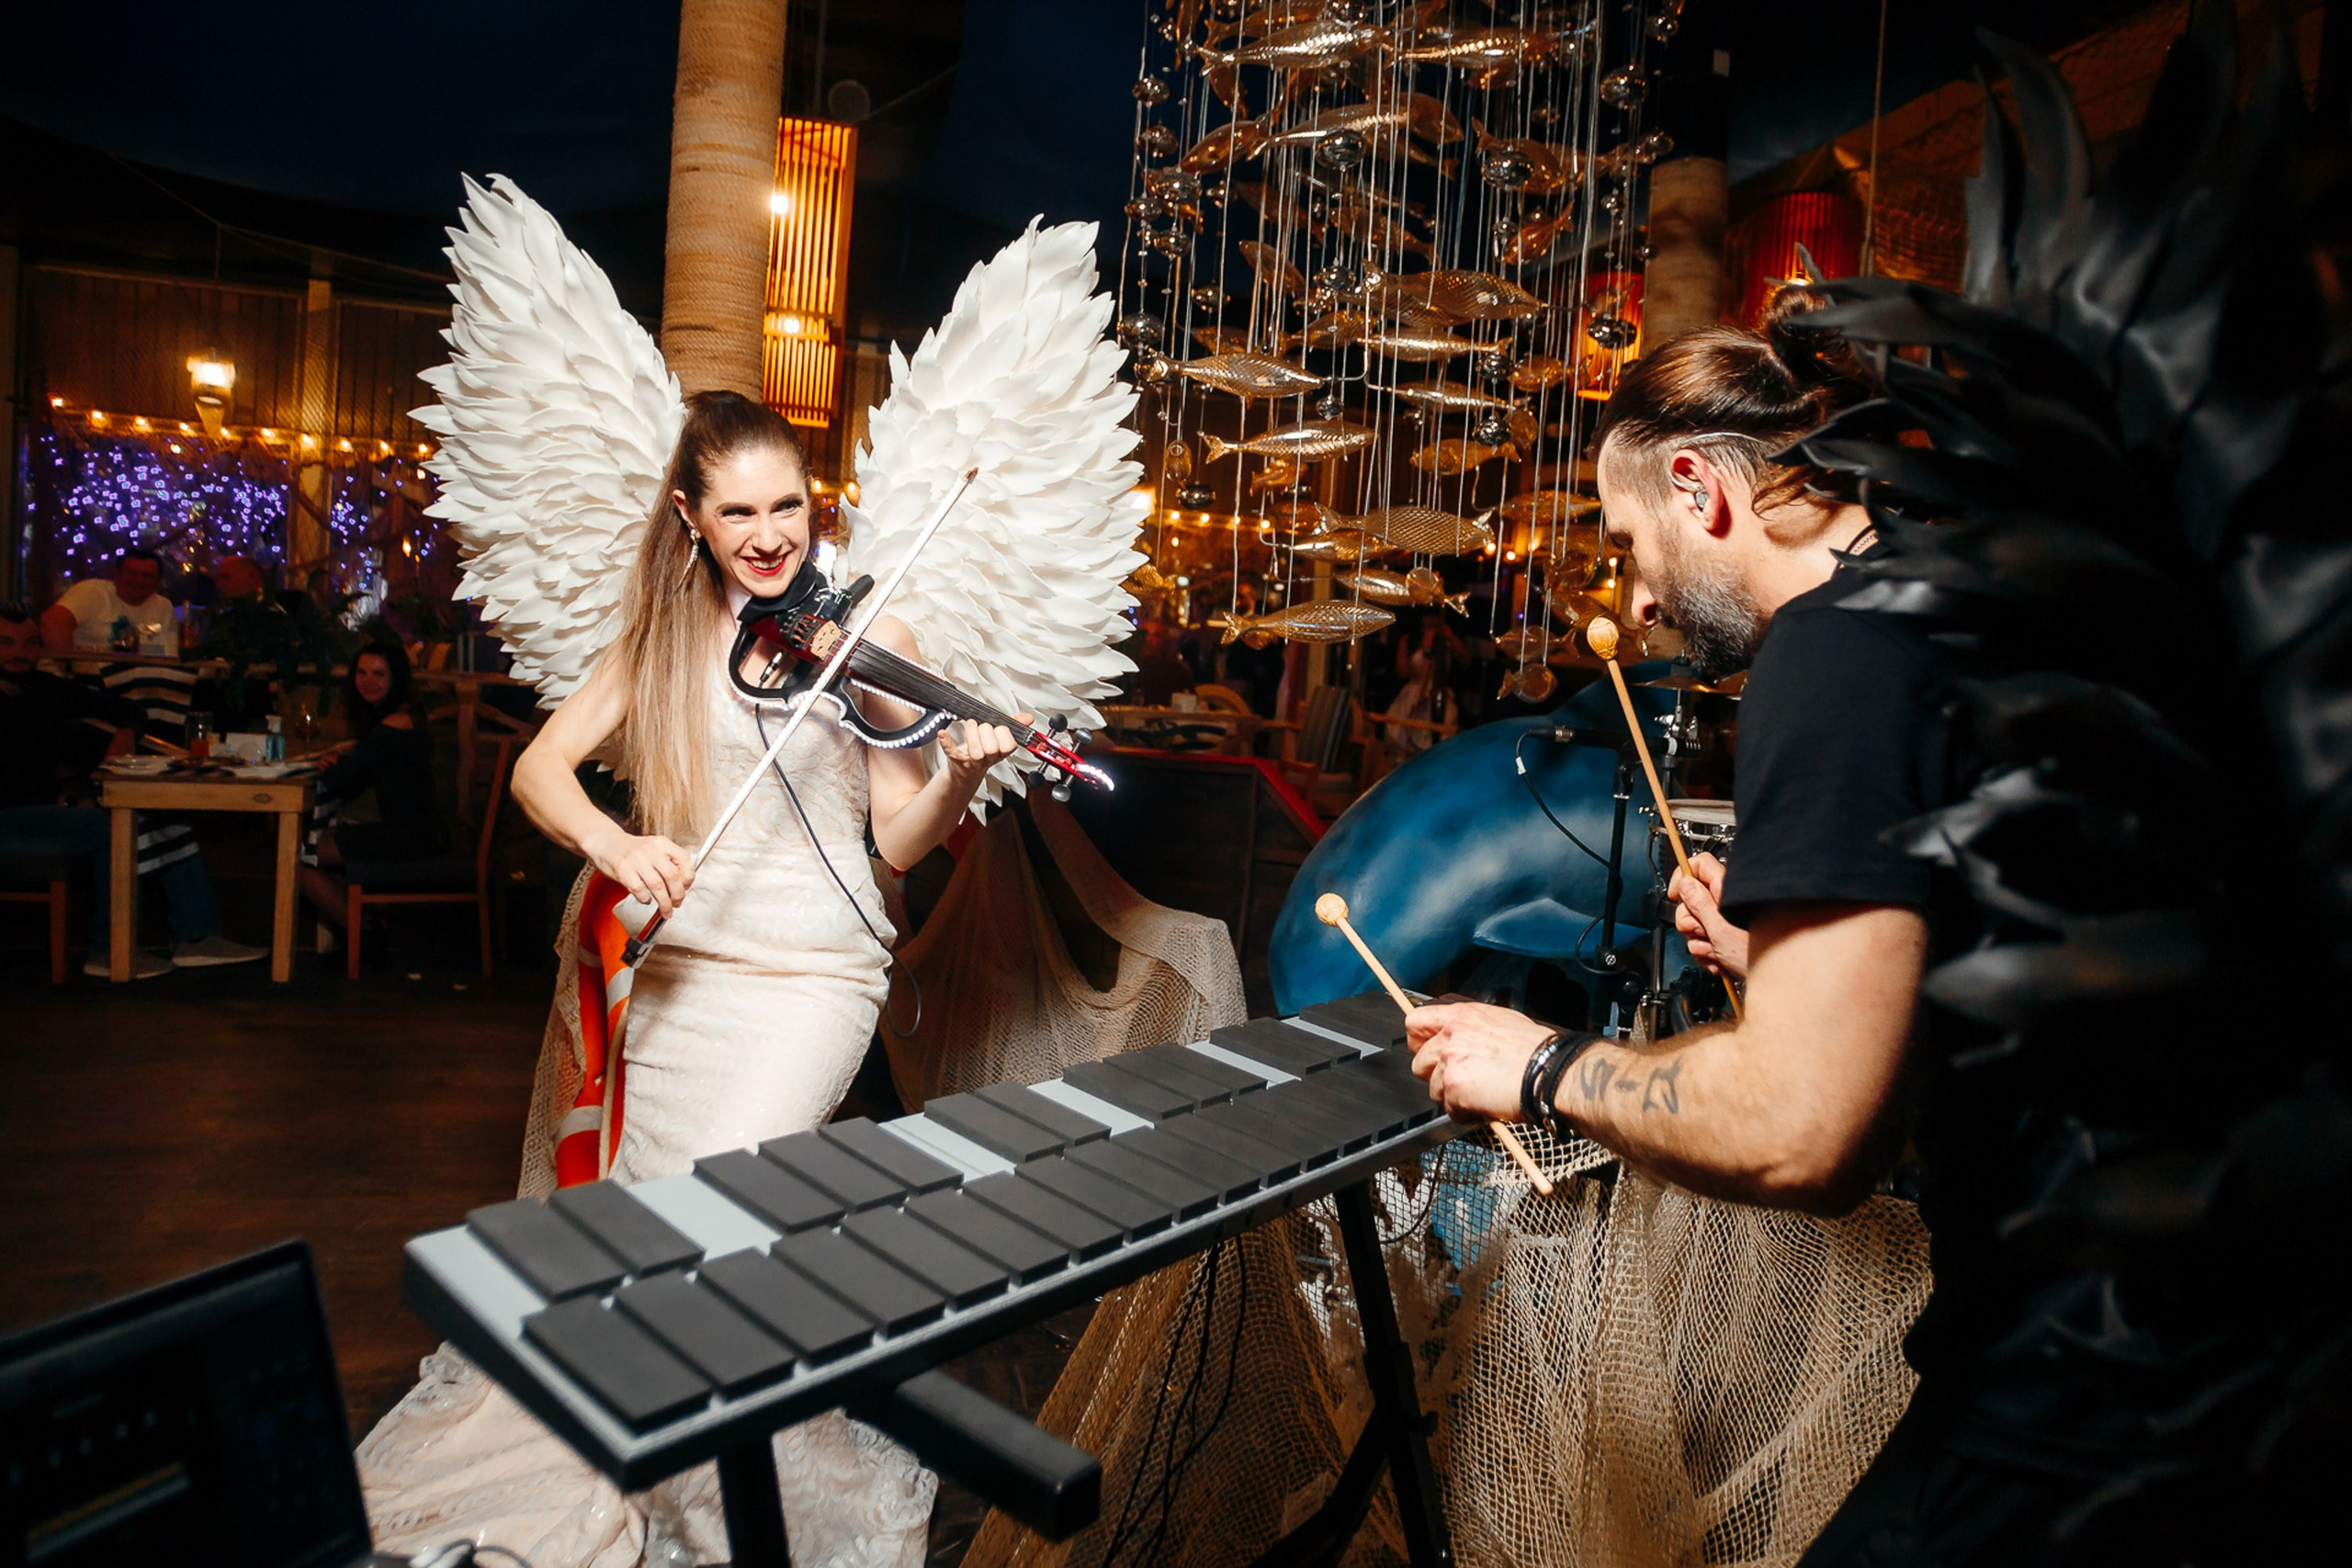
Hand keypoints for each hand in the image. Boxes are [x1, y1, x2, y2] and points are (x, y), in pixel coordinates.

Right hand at [587, 825, 693, 916]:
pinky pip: (640, 890)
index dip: (688, 877)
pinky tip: (646, 899)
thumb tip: (683, 885)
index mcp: (662, 843)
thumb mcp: (655, 848)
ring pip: (657, 886)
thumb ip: (669, 862)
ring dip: (664, 903)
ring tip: (666, 910)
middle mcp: (650, 849)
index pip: (684, 859)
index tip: (686, 887)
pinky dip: (645, 899)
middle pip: (672, 876)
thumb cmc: (633, 850)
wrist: (607, 843)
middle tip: (677, 903)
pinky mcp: (623, 870)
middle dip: (678, 894)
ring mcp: (636, 859)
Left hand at [939, 714, 1026, 778]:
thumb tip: (1028, 718)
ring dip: (971, 734)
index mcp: (1000, 752)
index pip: (1008, 745)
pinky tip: (942, 734)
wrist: (964, 772)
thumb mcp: (999, 740)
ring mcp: (973, 762)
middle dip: (986, 731)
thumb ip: (1013, 727)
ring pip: (976, 752)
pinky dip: (947, 742)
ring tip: (970, 725)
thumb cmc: (982, 752)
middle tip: (980, 726)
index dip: (1003, 734)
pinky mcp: (957, 762)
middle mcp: (988, 759)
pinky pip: (951, 752)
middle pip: (992, 748)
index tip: (998, 728)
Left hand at [1405, 1001, 1554, 1123]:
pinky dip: (1466, 1114)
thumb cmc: (1538, 1052)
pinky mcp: (1454, 1087)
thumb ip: (1473, 1030)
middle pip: (1419, 1062)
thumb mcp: (1503, 1023)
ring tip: (1481, 1097)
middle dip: (1436, 1077)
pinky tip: (1487, 1107)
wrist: (1551, 1072)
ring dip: (1454, 1098)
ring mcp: (1449, 1061)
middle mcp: (1450, 1034)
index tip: (1426, 1053)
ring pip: (1434, 1090)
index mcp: (1462, 1016)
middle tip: (1459, 1084)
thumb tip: (1461, 1041)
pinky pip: (1449, 1110)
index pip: (1415, 1022)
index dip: (1419, 1042)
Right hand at [1669, 851, 1749, 978]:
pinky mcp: (1725, 934)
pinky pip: (1703, 939)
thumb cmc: (1756, 954)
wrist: (1772, 980)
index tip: (1675, 894)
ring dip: (1699, 941)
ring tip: (1716, 951)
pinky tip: (1718, 958)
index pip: (1699, 864)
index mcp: (1728, 889)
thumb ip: (1700, 903)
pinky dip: (1706, 951)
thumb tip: (1686, 884)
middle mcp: (1728, 900)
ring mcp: (1726, 918)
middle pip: (1691, 898)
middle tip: (1703, 932)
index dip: (1683, 876)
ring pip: (1695, 922)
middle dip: (1690, 920)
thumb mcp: (1721, 928)